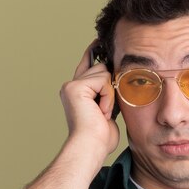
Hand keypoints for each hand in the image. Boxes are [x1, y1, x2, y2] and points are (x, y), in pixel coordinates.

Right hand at [59, 41, 119, 156]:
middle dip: (111, 87)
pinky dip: (108, 97)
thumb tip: (117, 79)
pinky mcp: (75, 87)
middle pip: (101, 68)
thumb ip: (108, 93)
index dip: (93, 52)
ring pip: (104, 73)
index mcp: (77, 92)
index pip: (87, 66)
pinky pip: (104, 81)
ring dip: (110, 95)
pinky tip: (101, 111)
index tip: (99, 41)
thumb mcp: (108, 110)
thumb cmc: (100, 137)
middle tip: (105, 110)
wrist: (91, 147)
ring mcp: (71, 86)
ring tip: (103, 112)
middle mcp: (71, 86)